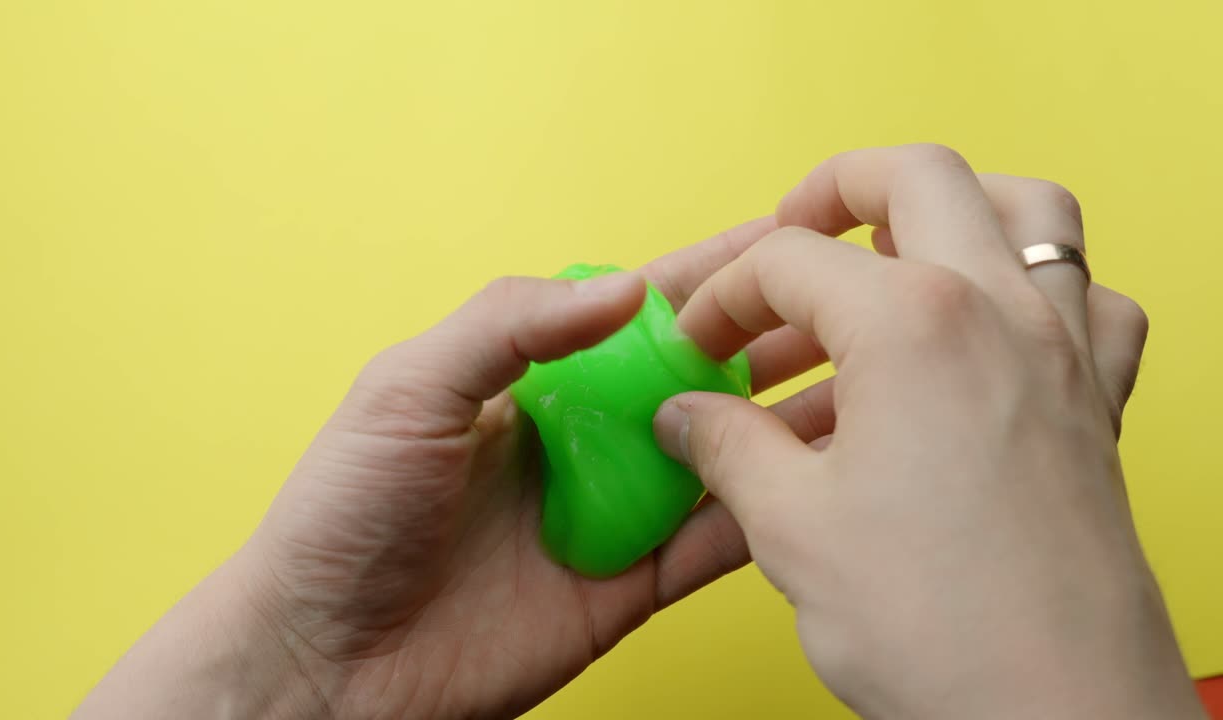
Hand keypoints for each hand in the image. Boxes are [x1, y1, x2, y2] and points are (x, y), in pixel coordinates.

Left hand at [74, 216, 830, 719]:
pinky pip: (711, 544)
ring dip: (791, 423)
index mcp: (533, 378)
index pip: (642, 310)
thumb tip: (626, 288)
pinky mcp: (627, 586)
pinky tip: (821, 482)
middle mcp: (584, 438)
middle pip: (700, 376)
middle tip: (860, 305)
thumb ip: (508, 327)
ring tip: (873, 385)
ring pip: (724, 456)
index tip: (792, 237)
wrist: (325, 660)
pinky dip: (767, 515)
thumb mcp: (407, 391)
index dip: (715, 273)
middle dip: (773, 337)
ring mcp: (610, 512)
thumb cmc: (340, 517)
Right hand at [653, 145, 1203, 718]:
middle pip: (919, 177)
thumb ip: (725, 446)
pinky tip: (991, 330)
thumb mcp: (790, 527)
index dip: (723, 296)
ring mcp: (1063, 349)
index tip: (697, 343)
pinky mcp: (1100, 401)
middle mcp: (998, 310)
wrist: (1054, 713)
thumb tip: (685, 415)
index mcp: (910, 324)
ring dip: (956, 207)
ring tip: (895, 248)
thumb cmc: (934, 624)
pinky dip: (1043, 286)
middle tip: (790, 232)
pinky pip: (1092, 300)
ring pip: (1031, 210)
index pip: (789, 263)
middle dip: (837, 188)